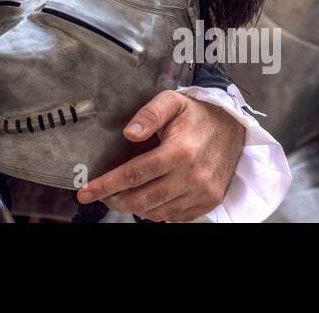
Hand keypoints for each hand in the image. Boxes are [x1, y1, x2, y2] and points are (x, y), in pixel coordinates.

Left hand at [76, 90, 244, 221]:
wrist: (233, 128)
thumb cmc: (198, 114)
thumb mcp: (172, 101)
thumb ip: (149, 114)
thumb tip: (129, 134)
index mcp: (180, 151)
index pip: (135, 174)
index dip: (106, 185)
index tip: (85, 192)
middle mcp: (192, 177)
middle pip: (143, 199)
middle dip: (115, 200)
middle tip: (101, 195)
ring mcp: (202, 193)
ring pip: (157, 212)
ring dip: (135, 208)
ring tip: (122, 196)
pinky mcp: (208, 202)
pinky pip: (175, 217)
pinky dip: (157, 213)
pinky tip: (148, 200)